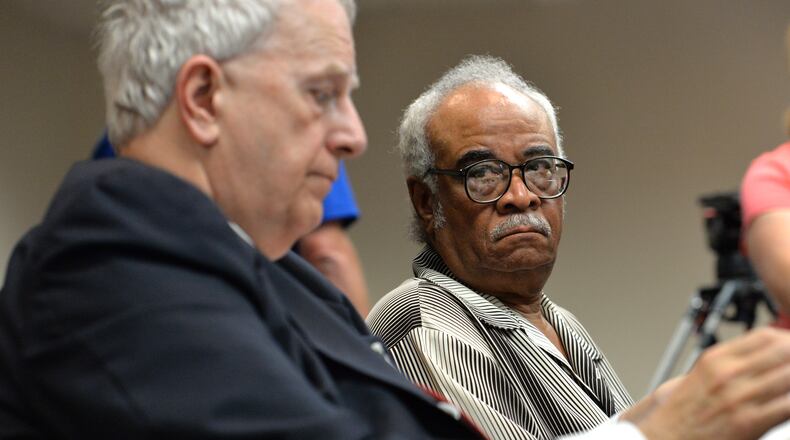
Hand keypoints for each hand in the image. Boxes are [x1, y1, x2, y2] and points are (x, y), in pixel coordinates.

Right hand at [633, 328, 789, 439]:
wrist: (668, 437)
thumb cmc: (684, 411)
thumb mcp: (703, 374)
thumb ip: (732, 362)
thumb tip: (766, 356)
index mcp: (716, 358)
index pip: (764, 335)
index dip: (786, 339)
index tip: (789, 345)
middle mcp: (728, 373)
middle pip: (782, 351)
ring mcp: (740, 397)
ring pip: (789, 376)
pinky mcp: (750, 422)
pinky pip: (787, 406)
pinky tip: (789, 403)